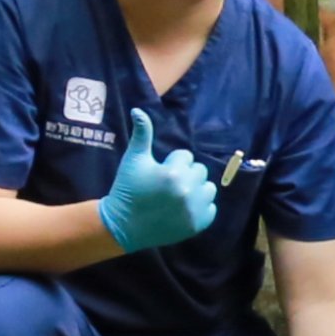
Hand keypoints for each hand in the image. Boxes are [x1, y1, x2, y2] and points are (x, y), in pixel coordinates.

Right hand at [98, 108, 219, 252]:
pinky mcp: (197, 225)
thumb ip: (142, 134)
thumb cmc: (128, 189)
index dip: (171, 163)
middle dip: (186, 174)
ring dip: (197, 189)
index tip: (159, 173)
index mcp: (173, 173)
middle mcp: (187, 191)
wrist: (123, 225)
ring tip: (178, 195)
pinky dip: (201, 208)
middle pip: (199, 170)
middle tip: (168, 184)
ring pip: (209, 188)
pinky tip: (183, 209)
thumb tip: (139, 110)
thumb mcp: (133, 159)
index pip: (186, 156)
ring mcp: (193, 209)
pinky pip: (211, 208)